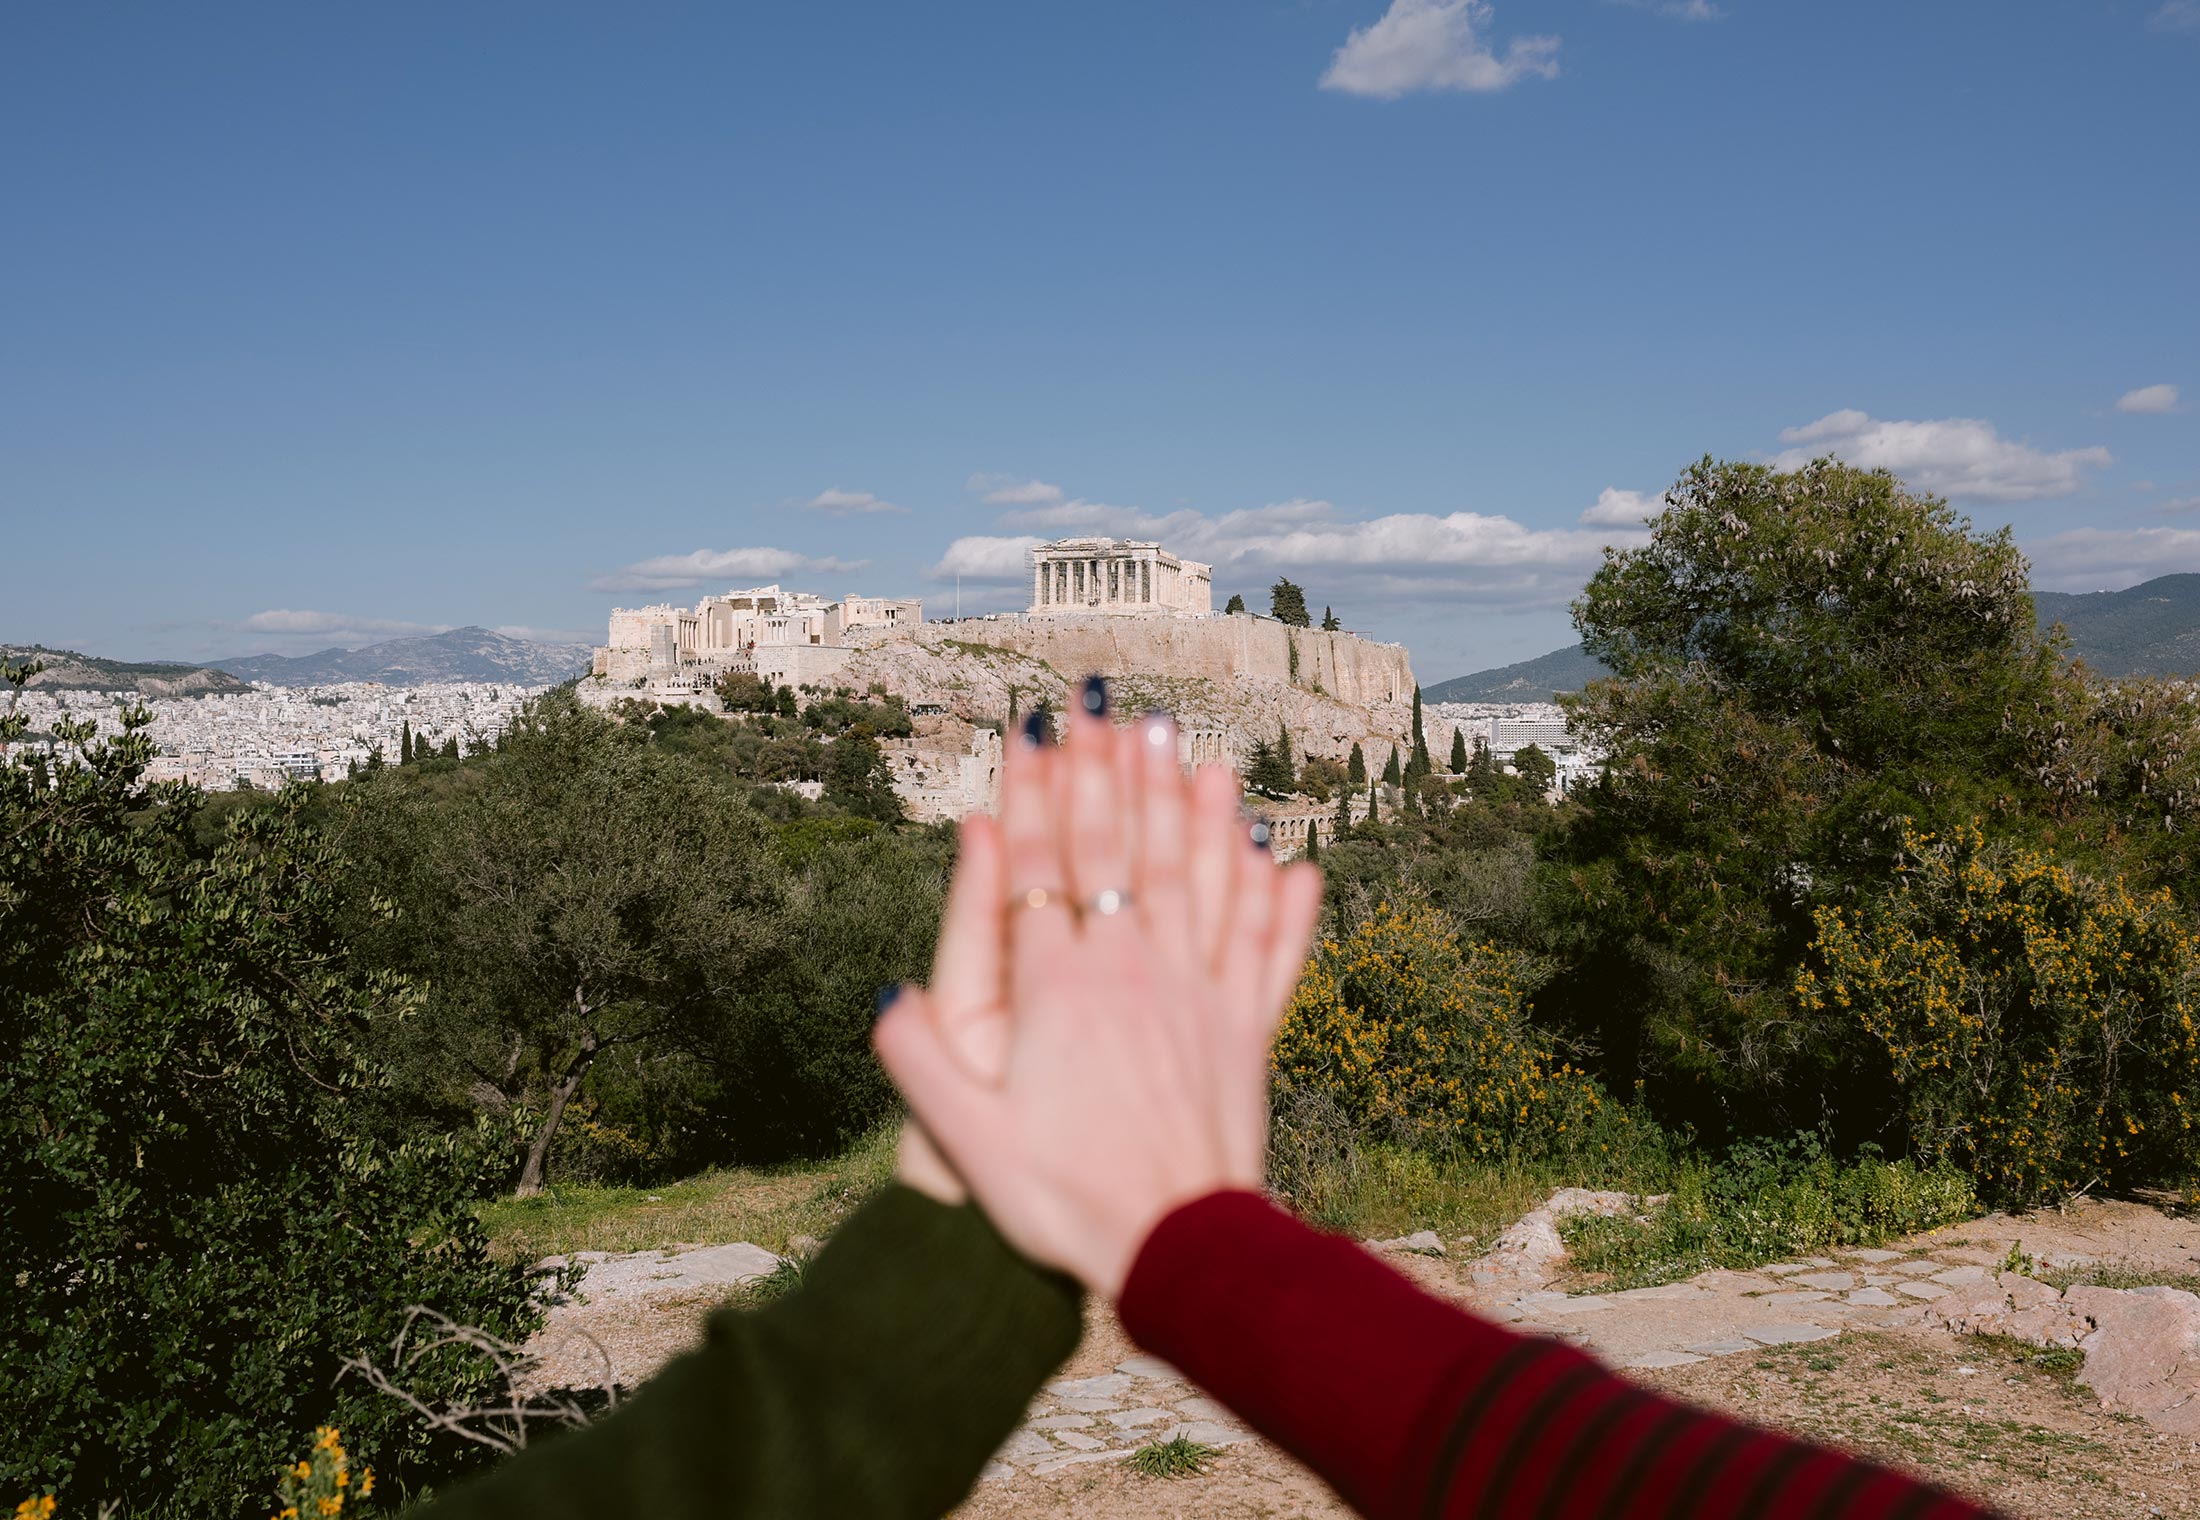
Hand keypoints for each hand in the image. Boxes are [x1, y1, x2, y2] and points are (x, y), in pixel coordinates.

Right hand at [877, 694, 1321, 1296]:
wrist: (1176, 1254)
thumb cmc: (1062, 1201)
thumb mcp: (964, 1140)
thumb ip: (918, 1061)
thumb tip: (884, 989)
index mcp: (1057, 992)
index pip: (1038, 869)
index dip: (1031, 794)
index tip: (1028, 730)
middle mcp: (1132, 975)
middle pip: (1121, 852)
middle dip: (1109, 772)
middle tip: (1106, 704)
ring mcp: (1198, 999)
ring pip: (1199, 882)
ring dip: (1194, 810)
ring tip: (1191, 748)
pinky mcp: (1245, 1034)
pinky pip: (1268, 952)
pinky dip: (1280, 902)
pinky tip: (1289, 858)